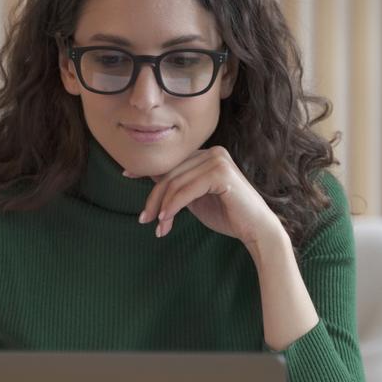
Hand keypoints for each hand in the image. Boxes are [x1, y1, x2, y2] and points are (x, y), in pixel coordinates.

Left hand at [126, 146, 279, 244]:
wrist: (255, 229)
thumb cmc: (226, 215)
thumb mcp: (194, 198)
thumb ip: (176, 186)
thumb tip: (147, 177)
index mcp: (206, 154)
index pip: (171, 162)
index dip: (147, 169)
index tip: (127, 176)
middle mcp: (212, 152)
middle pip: (170, 173)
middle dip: (153, 198)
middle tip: (144, 219)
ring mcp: (217, 160)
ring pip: (175, 183)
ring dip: (162, 208)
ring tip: (158, 227)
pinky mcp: (220, 173)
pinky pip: (185, 190)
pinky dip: (173, 206)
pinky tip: (166, 220)